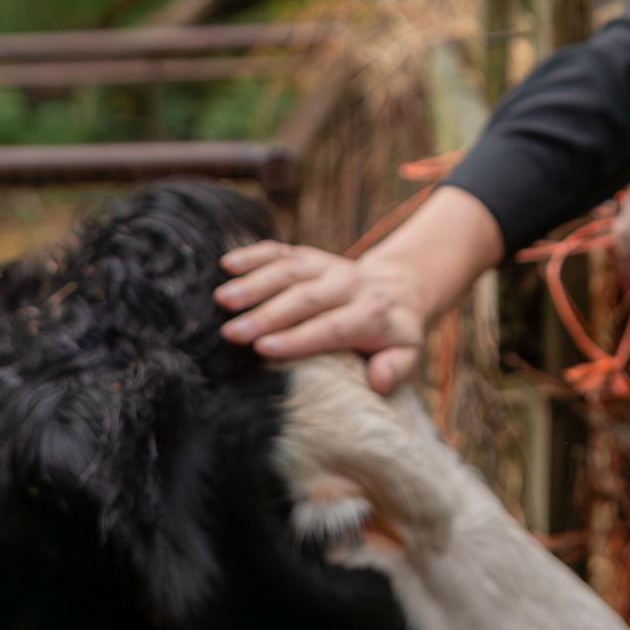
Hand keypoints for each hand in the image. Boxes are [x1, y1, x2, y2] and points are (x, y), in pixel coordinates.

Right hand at [216, 243, 429, 394]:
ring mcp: (328, 266)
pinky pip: (282, 251)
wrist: (397, 290)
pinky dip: (254, 254)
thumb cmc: (392, 335)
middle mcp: (350, 284)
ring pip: (290, 270)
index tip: (264, 349)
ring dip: (255, 283)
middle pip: (306, 297)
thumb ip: (396, 368)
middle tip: (231, 333)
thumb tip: (379, 379)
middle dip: (267, 315)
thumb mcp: (407, 354)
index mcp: (373, 314)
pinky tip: (226, 263)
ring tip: (222, 299)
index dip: (299, 337)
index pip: (334, 326)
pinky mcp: (310, 256)